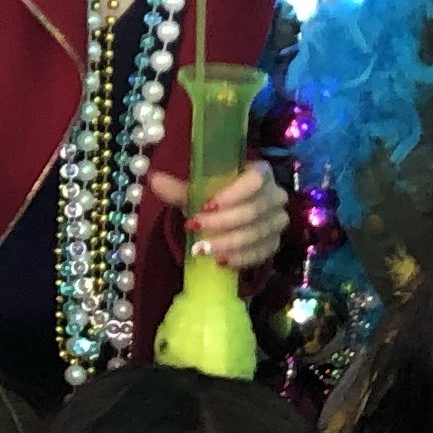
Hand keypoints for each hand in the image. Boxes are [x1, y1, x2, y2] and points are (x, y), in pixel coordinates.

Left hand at [154, 161, 287, 272]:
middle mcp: (276, 195)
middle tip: (194, 228)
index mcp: (260, 172)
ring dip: (227, 243)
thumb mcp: (196, 191)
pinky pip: (261, 253)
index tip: (205, 206)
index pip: (255, 181)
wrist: (225, 216)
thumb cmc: (213, 197)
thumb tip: (154, 179)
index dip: (232, 195)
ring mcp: (278, 221)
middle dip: (221, 223)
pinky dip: (239, 259)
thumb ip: (178, 188)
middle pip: (254, 211)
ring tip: (201, 249)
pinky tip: (219, 261)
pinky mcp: (275, 243)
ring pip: (256, 234)